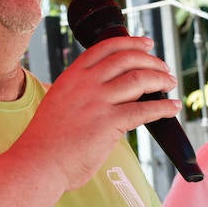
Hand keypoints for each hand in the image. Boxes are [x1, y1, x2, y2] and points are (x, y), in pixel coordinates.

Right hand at [10, 35, 179, 191]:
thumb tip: (107, 101)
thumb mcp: (58, 106)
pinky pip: (144, 110)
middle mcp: (84, 84)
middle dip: (151, 60)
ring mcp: (97, 102)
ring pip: (139, 79)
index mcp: (71, 78)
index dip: (130, 42)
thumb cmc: (45, 143)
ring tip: (170, 83)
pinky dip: (163, 107)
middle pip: (126, 59)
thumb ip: (80, 97)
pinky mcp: (108, 123)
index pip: (105, 48)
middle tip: (163, 67)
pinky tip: (172, 107)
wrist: (36, 164)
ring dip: (160, 79)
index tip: (146, 44)